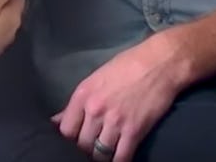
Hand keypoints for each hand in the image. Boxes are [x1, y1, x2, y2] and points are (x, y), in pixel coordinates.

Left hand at [53, 33, 185, 161]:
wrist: (158, 63)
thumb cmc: (126, 66)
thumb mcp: (95, 79)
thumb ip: (77, 103)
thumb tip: (57, 121)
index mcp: (82, 95)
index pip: (65, 129)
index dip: (68, 139)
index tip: (75, 141)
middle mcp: (95, 110)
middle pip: (82, 144)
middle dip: (85, 149)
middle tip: (92, 148)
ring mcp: (114, 122)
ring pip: (99, 154)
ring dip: (101, 156)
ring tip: (104, 154)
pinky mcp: (134, 131)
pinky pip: (122, 157)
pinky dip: (119, 161)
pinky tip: (119, 158)